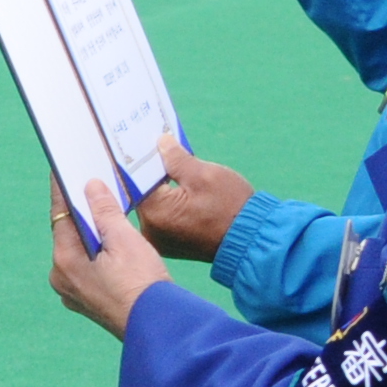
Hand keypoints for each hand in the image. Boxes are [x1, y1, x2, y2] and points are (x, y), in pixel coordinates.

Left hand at [50, 179, 166, 336]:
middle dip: (80, 211)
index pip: (60, 215)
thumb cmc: (142, 284)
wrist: (159, 327)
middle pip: (69, 234)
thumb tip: (90, 187)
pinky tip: (112, 243)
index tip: (61, 170)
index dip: (63, 190)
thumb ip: (104, 211)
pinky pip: (89, 268)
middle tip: (88, 185)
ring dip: (91, 233)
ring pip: (80, 252)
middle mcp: (63, 278)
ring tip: (103, 210)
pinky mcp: (90, 303)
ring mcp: (75, 294)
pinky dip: (98, 253)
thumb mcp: (124, 239)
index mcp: (65, 261)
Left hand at [128, 138, 252, 262]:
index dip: (139, 160)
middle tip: (152, 149)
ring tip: (165, 165)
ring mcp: (159, 239)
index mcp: (155, 212)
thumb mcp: (205, 175)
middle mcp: (150, 230)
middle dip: (148, 172)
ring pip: (151, 204)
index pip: (134, 180)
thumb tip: (160, 143)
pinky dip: (166, 201)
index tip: (138, 144)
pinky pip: (161, 216)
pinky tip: (174, 186)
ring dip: (158, 186)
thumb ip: (177, 159)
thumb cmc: (231, 207)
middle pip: (141, 192)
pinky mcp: (169, 243)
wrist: (252, 240)